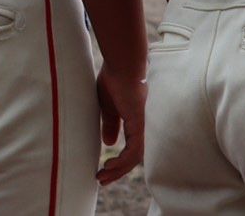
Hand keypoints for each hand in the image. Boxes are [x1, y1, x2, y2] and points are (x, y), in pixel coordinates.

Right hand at [95, 66, 144, 185]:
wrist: (122, 64)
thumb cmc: (114, 78)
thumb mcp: (107, 106)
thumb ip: (110, 124)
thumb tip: (109, 143)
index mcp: (134, 122)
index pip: (129, 149)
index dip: (118, 161)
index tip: (103, 169)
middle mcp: (141, 127)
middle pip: (133, 157)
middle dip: (117, 171)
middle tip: (102, 180)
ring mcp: (143, 127)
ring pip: (134, 158)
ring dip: (118, 170)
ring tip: (102, 176)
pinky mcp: (140, 125)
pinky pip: (134, 151)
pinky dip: (122, 161)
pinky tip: (109, 165)